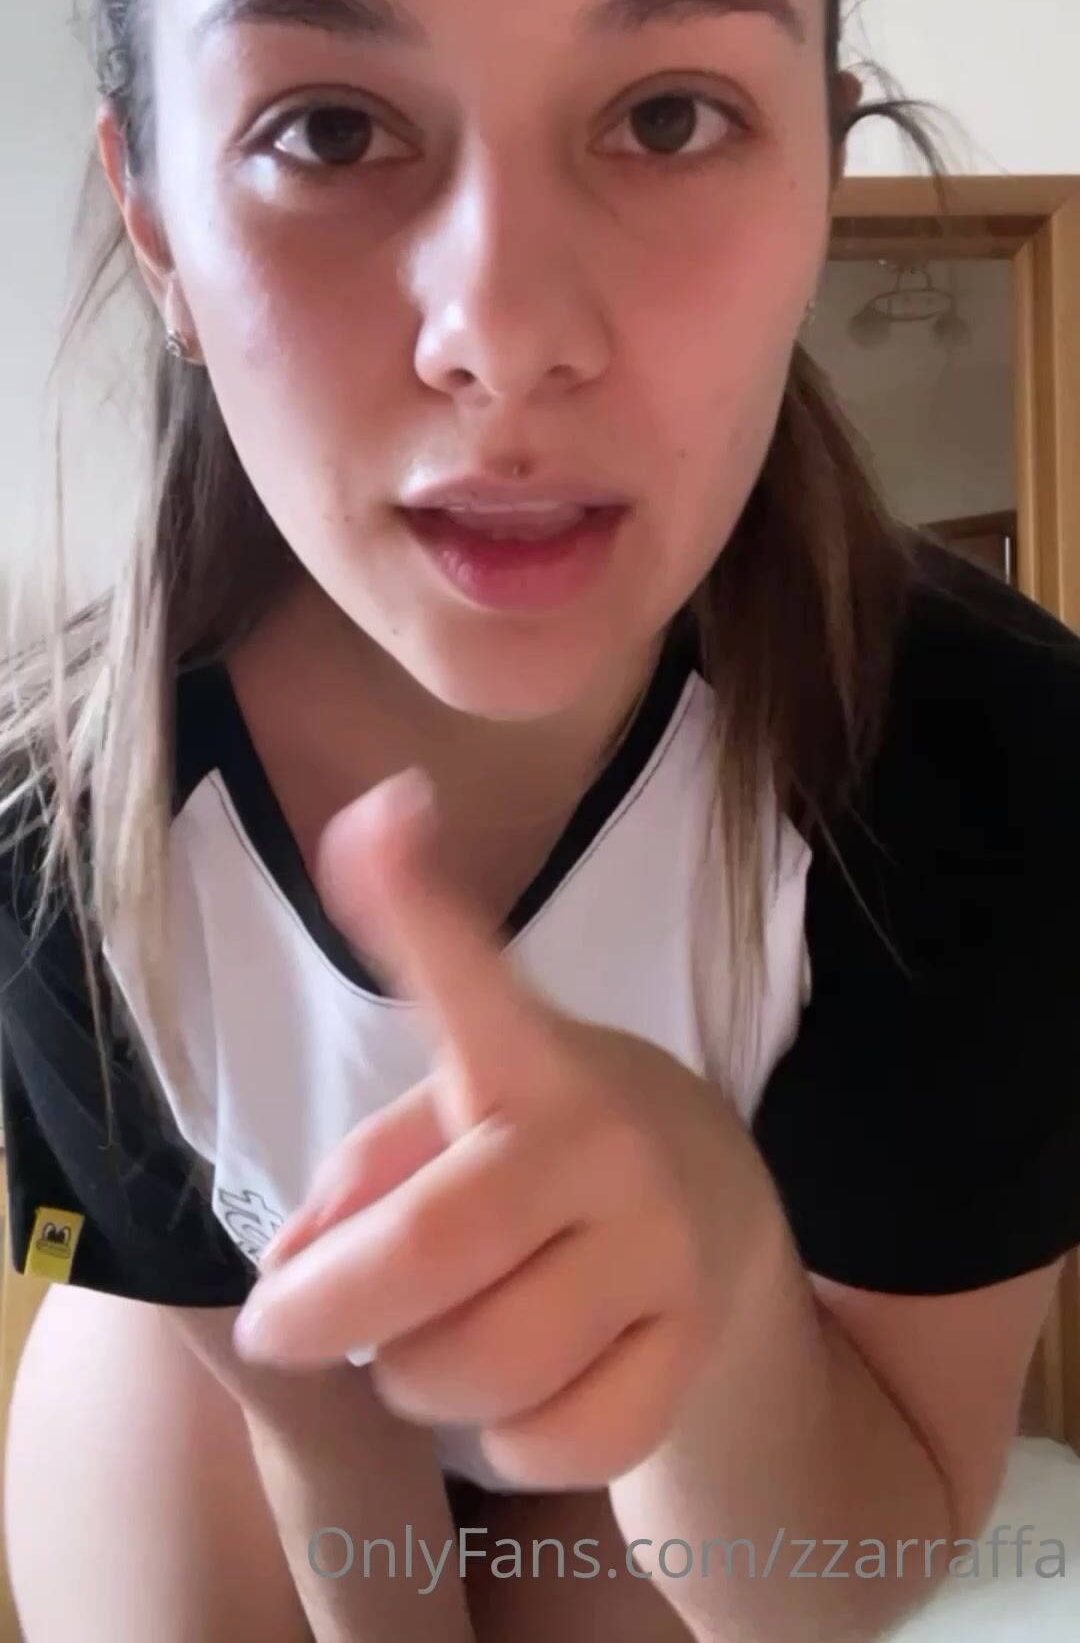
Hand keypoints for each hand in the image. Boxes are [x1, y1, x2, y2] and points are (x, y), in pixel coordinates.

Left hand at [233, 767, 779, 1490]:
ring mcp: (665, 1247)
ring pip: (480, 1369)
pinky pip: (557, 1440)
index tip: (380, 812)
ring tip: (422, 1347)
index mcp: (532, 1061)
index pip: (469, 982)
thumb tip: (296, 1264)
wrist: (717, 1210)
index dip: (414, 905)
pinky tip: (505, 1401)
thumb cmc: (539, 1156)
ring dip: (411, 1382)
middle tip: (285, 1325)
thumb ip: (365, 1172)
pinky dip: (501, 1444)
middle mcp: (607, 1140)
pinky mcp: (695, 1346)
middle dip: (323, 1316)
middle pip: (428, 1254)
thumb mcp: (456, 1121)